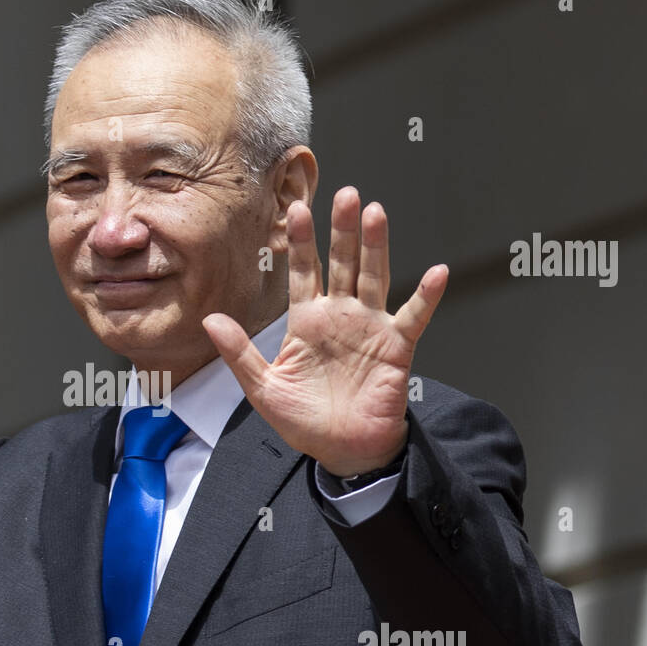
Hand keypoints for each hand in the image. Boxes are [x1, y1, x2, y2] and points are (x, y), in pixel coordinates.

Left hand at [203, 186, 446, 475]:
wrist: (342, 452)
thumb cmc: (304, 422)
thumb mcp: (263, 388)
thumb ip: (239, 353)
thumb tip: (209, 320)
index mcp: (307, 323)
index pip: (303, 272)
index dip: (302, 241)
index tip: (296, 208)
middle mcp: (340, 317)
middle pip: (341, 264)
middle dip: (342, 230)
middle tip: (346, 194)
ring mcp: (370, 328)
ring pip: (373, 277)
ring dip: (376, 247)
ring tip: (375, 213)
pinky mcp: (396, 347)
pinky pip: (413, 317)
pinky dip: (426, 296)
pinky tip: (437, 273)